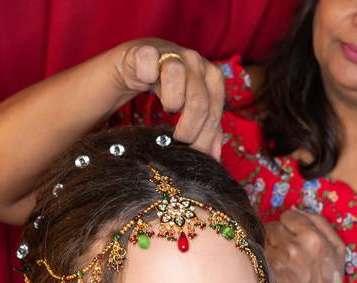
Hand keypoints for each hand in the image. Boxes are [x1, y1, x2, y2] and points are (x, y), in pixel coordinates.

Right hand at [116, 41, 224, 158]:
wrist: (142, 64)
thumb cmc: (171, 88)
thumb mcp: (191, 109)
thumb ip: (206, 130)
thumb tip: (213, 159)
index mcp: (212, 77)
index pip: (214, 112)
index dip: (205, 138)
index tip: (194, 155)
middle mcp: (196, 62)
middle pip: (198, 99)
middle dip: (189, 127)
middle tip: (179, 140)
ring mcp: (171, 53)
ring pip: (176, 74)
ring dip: (172, 99)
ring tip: (169, 109)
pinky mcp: (146, 49)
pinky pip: (148, 59)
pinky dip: (146, 73)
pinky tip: (145, 83)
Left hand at [265, 209, 348, 282]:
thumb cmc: (331, 280)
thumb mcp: (338, 247)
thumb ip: (319, 223)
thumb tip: (296, 210)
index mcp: (311, 238)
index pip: (288, 215)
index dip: (291, 224)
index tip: (294, 233)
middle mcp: (290, 248)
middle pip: (272, 226)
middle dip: (278, 234)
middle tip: (286, 246)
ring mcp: (274, 263)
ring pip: (262, 241)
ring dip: (269, 247)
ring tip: (280, 259)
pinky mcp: (263, 276)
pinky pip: (257, 257)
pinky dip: (262, 260)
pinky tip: (273, 268)